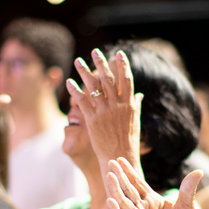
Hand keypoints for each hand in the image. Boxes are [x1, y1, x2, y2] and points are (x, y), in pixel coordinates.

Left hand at [66, 49, 141, 167]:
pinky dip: (75, 90)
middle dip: (101, 63)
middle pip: (108, 78)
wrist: (119, 157)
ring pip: (93, 86)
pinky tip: (69, 81)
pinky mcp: (92, 120)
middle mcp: (117, 105)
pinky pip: (82, 101)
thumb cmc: (128, 141)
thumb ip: (136, 106)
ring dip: (84, 71)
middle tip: (95, 51)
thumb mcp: (134, 121)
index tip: (119, 53)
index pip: (127, 79)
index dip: (123, 65)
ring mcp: (104, 112)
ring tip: (78, 60)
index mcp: (129, 104)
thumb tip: (139, 95)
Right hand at [105, 157, 208, 208]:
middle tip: (110, 162)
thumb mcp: (187, 207)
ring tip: (109, 176)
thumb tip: (198, 171)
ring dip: (116, 190)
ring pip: (123, 204)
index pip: (138, 183)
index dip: (129, 172)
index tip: (119, 159)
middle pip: (128, 190)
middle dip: (120, 177)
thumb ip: (188, 189)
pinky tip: (111, 202)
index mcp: (152, 201)